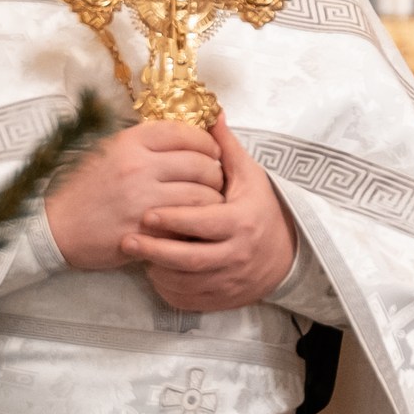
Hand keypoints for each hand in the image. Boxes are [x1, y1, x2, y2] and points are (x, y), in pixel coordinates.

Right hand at [45, 120, 224, 270]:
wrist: (55, 226)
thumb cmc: (83, 188)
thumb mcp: (107, 151)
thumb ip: (143, 143)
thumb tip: (186, 136)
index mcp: (129, 142)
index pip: (184, 132)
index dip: (205, 141)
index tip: (210, 150)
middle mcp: (139, 166)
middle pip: (200, 162)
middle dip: (215, 170)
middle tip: (214, 178)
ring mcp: (144, 199)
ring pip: (202, 194)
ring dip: (213, 198)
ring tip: (209, 201)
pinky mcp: (147, 230)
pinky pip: (189, 223)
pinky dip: (199, 222)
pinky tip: (196, 222)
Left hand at [123, 122, 297, 313]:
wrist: (286, 255)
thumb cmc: (260, 210)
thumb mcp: (250, 177)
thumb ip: (226, 149)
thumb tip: (212, 113)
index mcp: (241, 222)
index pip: (203, 223)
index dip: (174, 220)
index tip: (147, 214)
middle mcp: (237, 255)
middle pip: (190, 259)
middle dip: (155, 251)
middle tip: (128, 240)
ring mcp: (230, 280)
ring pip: (186, 282)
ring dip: (158, 270)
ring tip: (138, 254)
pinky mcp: (223, 299)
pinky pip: (188, 299)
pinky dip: (168, 289)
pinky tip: (155, 273)